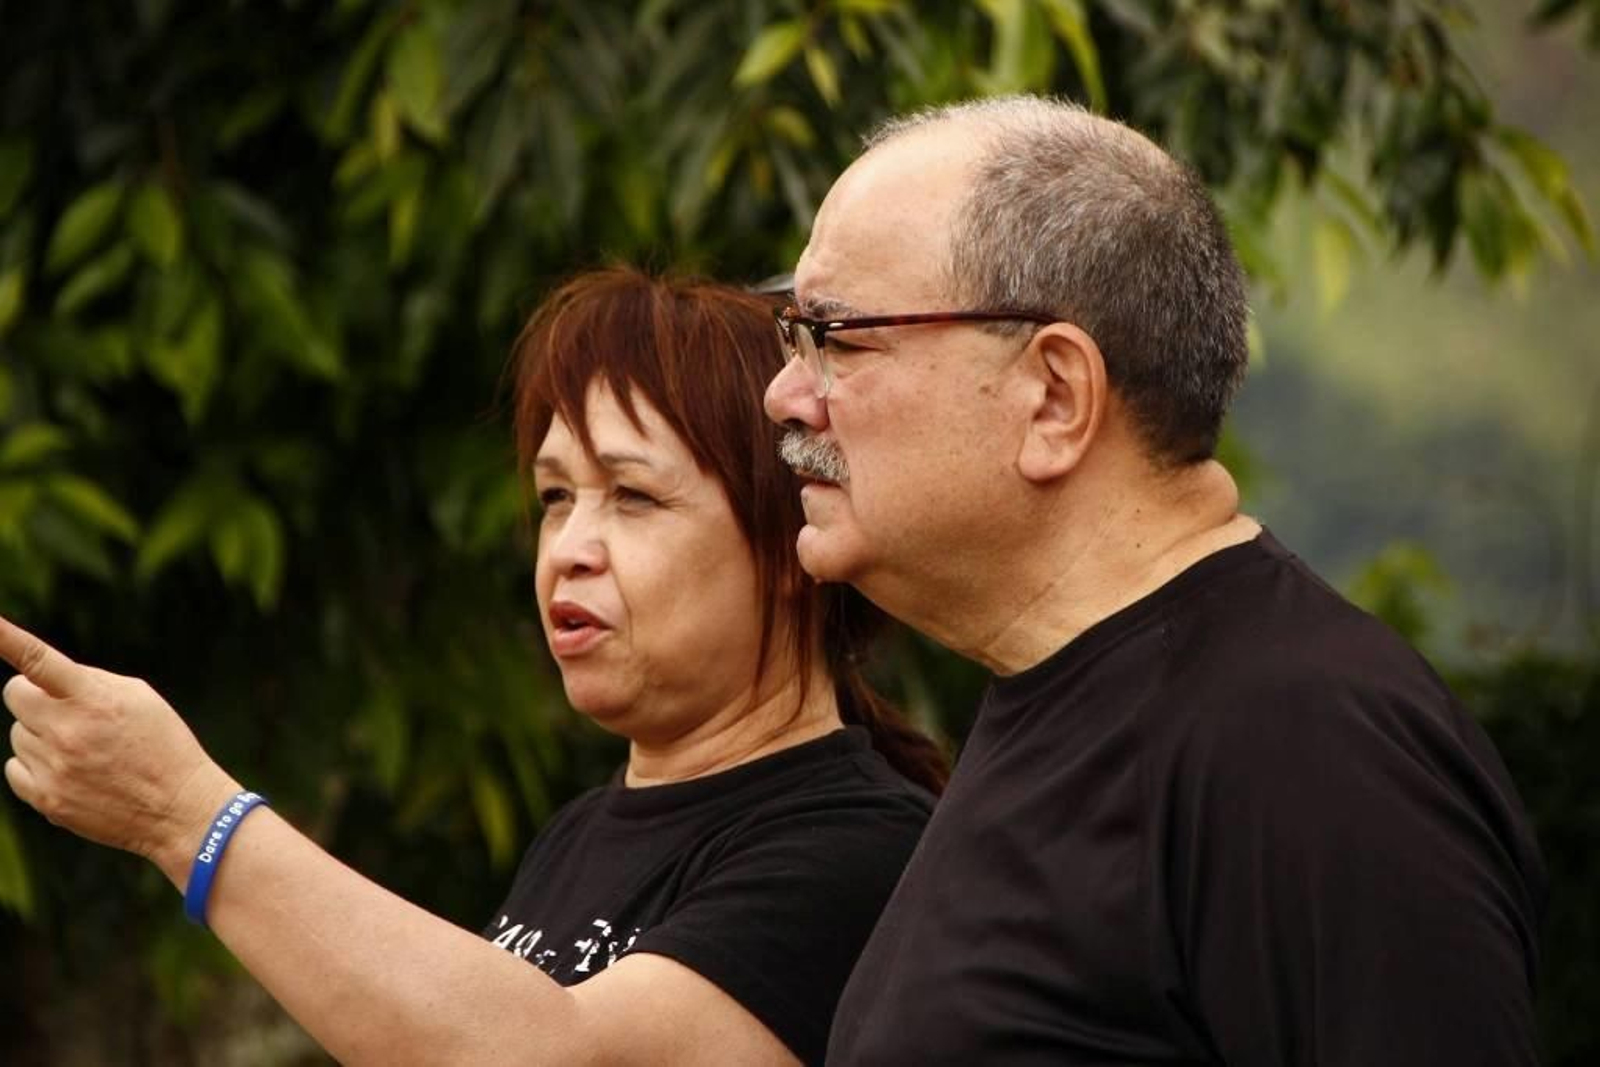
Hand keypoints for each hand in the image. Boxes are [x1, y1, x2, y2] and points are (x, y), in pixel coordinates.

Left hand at [0, 615, 238, 883]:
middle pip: (15, 695)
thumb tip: (41, 679)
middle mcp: (67, 732)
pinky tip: (69, 770)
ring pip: (18, 733)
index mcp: (93, 700)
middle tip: (62, 706)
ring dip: (41, 733)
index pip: (37, 662)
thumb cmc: (162, 744)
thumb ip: (88, 682)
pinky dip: (34, 765)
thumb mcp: (138, 698)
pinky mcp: (46, 799)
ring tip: (83, 748)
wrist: (179, 808)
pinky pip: (14, 768)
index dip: (5, 638)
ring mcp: (53, 768)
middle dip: (33, 695)